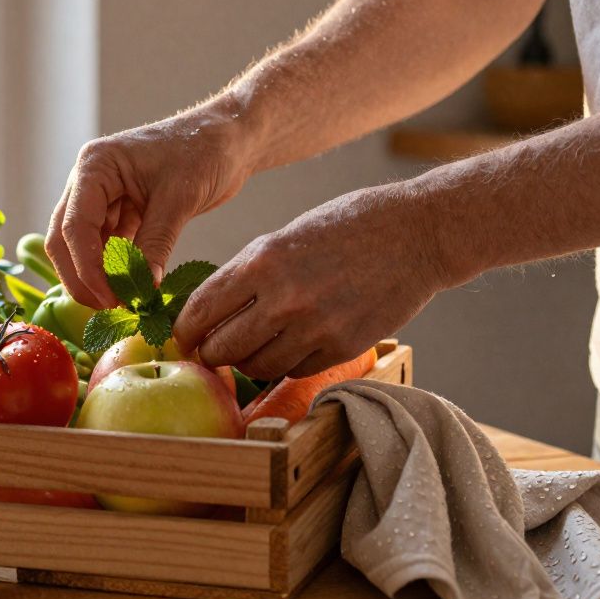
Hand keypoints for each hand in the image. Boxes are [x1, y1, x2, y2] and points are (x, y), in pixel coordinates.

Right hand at [46, 101, 255, 308]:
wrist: (228, 138)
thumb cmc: (204, 150)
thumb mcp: (179, 198)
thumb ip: (156, 242)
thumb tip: (142, 289)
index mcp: (95, 166)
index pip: (74, 225)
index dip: (86, 267)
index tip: (109, 298)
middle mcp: (89, 181)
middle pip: (65, 239)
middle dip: (82, 276)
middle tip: (110, 307)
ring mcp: (101, 197)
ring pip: (82, 247)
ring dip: (98, 276)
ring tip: (125, 301)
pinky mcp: (118, 212)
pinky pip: (106, 247)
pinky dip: (115, 269)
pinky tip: (132, 287)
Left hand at [172, 183, 451, 379]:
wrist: (417, 234)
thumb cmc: (347, 227)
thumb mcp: (284, 238)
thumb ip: (247, 274)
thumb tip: (210, 311)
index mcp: (261, 261)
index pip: (200, 311)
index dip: (184, 332)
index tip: (182, 339)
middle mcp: (283, 298)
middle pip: (222, 349)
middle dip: (211, 354)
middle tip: (212, 353)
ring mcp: (315, 327)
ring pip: (256, 367)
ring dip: (247, 363)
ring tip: (253, 349)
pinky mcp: (342, 348)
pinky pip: (294, 371)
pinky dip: (285, 365)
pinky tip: (290, 347)